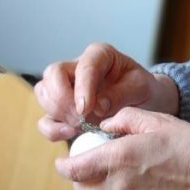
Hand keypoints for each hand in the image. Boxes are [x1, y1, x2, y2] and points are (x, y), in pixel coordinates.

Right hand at [34, 42, 178, 141]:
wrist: (145, 102)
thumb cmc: (142, 90)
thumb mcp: (140, 88)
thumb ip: (121, 94)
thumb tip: (98, 106)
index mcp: (100, 55)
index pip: (84, 65)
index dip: (82, 87)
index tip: (86, 108)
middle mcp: (78, 68)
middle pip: (53, 74)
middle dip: (63, 99)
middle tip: (81, 118)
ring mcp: (67, 88)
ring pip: (44, 93)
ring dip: (57, 113)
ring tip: (79, 126)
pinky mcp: (63, 110)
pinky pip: (45, 118)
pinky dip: (53, 129)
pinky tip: (70, 134)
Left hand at [55, 106, 189, 189]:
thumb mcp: (156, 119)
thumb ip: (125, 119)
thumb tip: (106, 125)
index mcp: (121, 159)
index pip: (77, 169)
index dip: (64, 166)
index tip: (61, 159)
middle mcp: (121, 184)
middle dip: (74, 179)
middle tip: (77, 164)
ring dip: (93, 186)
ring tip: (101, 167)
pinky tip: (125, 174)